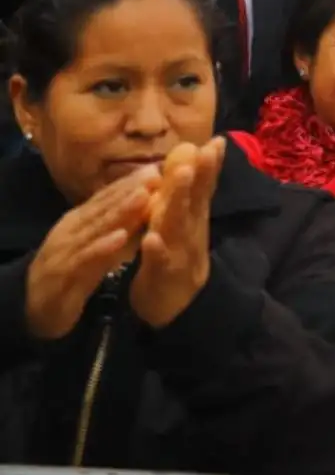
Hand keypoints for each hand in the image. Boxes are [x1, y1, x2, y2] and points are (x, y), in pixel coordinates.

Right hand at [25, 166, 158, 339]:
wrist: (37, 306)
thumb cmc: (74, 273)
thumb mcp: (97, 246)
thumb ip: (117, 227)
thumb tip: (146, 203)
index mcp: (80, 221)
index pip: (106, 198)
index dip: (131, 183)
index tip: (157, 167)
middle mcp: (72, 230)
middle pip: (103, 207)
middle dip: (130, 190)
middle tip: (155, 174)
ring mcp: (66, 250)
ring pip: (96, 227)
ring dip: (120, 211)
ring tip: (144, 196)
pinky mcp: (64, 273)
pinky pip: (86, 258)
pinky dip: (103, 246)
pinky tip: (121, 237)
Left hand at [129, 139, 226, 328]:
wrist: (178, 309)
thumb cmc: (176, 260)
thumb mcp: (186, 226)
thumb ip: (189, 197)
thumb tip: (192, 158)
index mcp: (194, 220)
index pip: (204, 189)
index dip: (211, 166)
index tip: (216, 140)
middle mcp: (191, 232)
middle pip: (195, 201)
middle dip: (200, 175)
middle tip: (202, 150)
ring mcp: (180, 253)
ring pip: (178, 225)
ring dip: (179, 201)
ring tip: (181, 177)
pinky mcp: (163, 276)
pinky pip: (159, 262)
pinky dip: (157, 251)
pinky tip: (151, 240)